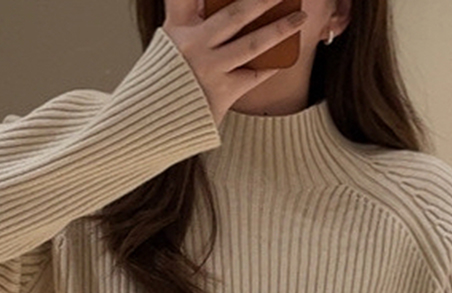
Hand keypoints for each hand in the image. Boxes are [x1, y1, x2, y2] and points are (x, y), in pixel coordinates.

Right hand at [163, 0, 307, 123]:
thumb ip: (190, 20)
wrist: (151, 123)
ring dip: (280, 29)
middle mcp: (193, 45)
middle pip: (235, 13)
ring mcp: (209, 70)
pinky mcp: (221, 93)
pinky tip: (286, 56)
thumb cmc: (165, 79)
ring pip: (251, 44)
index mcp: (178, 27)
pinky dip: (271, 65)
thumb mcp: (169, 42)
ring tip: (300, 17)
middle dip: (263, 0)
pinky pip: (253, 76)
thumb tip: (213, 6)